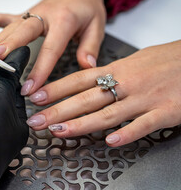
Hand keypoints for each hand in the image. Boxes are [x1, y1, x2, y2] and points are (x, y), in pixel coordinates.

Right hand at [0, 0, 105, 95]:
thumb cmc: (86, 5)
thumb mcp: (97, 25)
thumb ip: (90, 47)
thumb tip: (86, 67)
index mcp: (63, 20)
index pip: (50, 48)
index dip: (40, 69)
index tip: (32, 87)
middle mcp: (43, 15)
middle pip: (23, 32)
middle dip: (9, 47)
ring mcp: (30, 14)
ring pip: (10, 26)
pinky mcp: (23, 15)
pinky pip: (1, 17)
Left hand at [25, 40, 180, 146]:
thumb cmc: (167, 60)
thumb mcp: (134, 60)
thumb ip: (112, 71)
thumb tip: (90, 78)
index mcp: (118, 70)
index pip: (78, 79)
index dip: (55, 88)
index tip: (36, 96)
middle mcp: (126, 84)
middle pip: (86, 98)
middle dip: (58, 110)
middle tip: (37, 119)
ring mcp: (144, 99)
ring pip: (107, 114)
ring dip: (80, 124)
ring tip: (59, 131)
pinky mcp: (165, 112)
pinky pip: (143, 125)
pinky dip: (126, 134)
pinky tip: (110, 142)